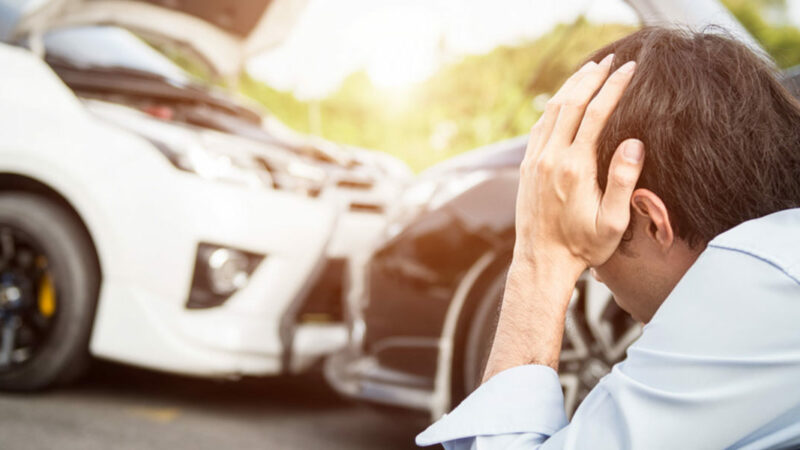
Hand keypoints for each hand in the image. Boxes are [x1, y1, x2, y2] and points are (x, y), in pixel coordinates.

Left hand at [513, 54, 643, 277]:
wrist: (542, 261)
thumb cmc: (583, 246)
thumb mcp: (613, 221)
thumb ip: (624, 181)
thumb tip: (635, 142)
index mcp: (575, 167)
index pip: (596, 113)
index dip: (614, 87)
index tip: (630, 68)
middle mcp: (551, 158)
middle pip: (571, 102)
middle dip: (593, 76)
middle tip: (612, 58)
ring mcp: (535, 160)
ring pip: (551, 110)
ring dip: (571, 86)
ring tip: (591, 69)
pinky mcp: (526, 166)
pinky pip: (539, 126)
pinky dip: (553, 105)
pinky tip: (564, 98)